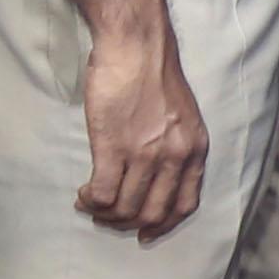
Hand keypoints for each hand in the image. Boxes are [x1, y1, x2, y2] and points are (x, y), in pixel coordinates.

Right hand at [75, 21, 208, 238]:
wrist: (136, 46)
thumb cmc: (152, 75)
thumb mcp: (181, 116)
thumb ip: (175, 147)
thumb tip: (156, 176)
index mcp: (194, 150)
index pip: (185, 205)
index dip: (163, 225)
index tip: (145, 232)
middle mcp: (175, 157)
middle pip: (153, 213)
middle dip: (127, 224)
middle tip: (108, 218)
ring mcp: (146, 154)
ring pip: (125, 209)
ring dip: (104, 215)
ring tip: (91, 205)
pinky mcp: (115, 148)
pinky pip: (103, 194)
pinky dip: (91, 202)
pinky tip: (84, 195)